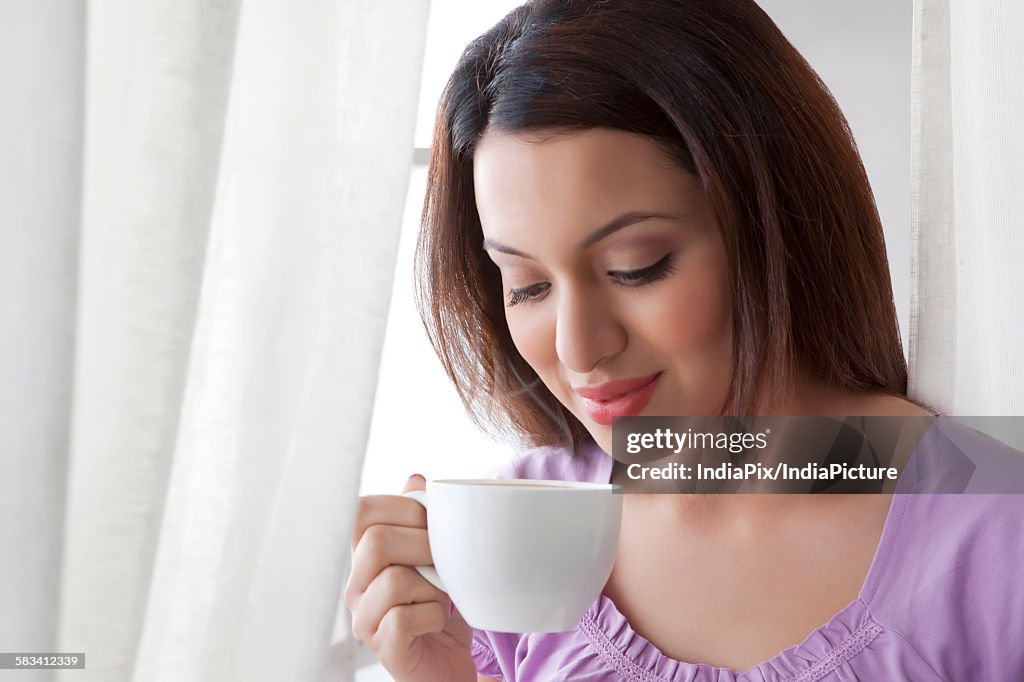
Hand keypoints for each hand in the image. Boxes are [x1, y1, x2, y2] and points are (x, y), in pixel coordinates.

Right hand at [344, 475, 475, 681]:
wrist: (449, 663)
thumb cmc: (440, 608)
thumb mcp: (435, 557)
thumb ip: (421, 520)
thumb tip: (414, 477)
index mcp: (365, 557)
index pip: (361, 512)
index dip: (401, 506)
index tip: (432, 521)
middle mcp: (356, 587)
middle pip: (375, 542)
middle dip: (423, 543)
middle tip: (443, 561)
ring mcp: (365, 620)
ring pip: (393, 580)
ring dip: (432, 586)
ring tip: (440, 597)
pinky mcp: (383, 649)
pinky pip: (402, 618)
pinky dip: (433, 615)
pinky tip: (437, 621)